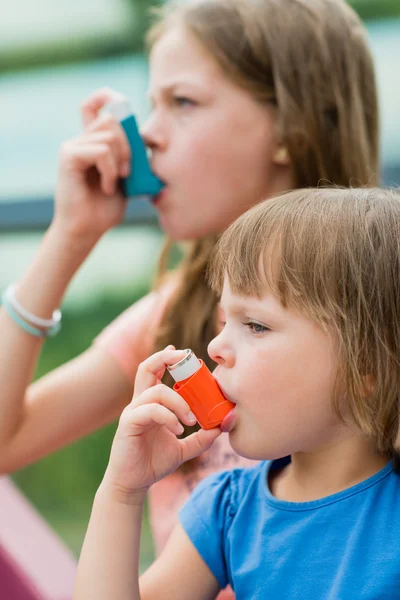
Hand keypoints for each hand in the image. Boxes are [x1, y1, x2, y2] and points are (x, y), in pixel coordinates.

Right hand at [53, 88, 131, 243]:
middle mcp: (81, 139)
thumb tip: (149, 138)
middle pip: (112, 120)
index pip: (94, 105)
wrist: (87, 229)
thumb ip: (132, 156)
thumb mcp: (127, 178)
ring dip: (120, 162)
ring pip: (110, 136)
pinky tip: (105, 187)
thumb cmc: (106, 207)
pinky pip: (101, 151)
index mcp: (93, 142)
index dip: (106, 96)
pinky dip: (109, 171)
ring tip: (114, 183)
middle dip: (129, 146)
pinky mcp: (68, 156)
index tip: (118, 98)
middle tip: (127, 172)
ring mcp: (72, 146)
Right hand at [102, 347, 221, 501]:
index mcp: (150, 404)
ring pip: (155, 391)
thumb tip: (221, 428)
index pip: (155, 371)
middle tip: (186, 358)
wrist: (133, 485)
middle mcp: (140, 403)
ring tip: (191, 420)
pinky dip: (168, 416)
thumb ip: (201, 438)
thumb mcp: (184, 450)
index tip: (185, 354)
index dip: (167, 358)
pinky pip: (149, 410)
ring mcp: (132, 412)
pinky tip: (178, 430)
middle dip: (165, 358)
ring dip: (178, 402)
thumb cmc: (154, 463)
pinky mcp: (128, 424)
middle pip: (146, 367)